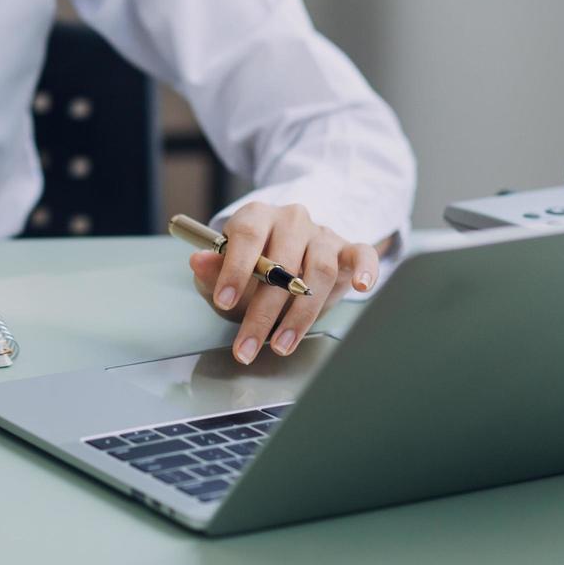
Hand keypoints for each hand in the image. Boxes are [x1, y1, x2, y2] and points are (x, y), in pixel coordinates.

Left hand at [188, 203, 381, 364]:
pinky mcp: (347, 250)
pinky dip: (365, 269)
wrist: (284, 265)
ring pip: (318, 270)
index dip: (235, 269)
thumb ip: (212, 270)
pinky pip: (362, 255)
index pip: (247, 235)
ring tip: (281, 345)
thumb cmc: (250, 270)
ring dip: (300, 314)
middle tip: (247, 347)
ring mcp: (322, 234)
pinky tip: (361, 288)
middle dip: (262, 312)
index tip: (224, 301)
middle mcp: (291, 220)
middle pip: (282, 262)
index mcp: (257, 217)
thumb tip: (198, 261)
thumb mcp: (222, 273)